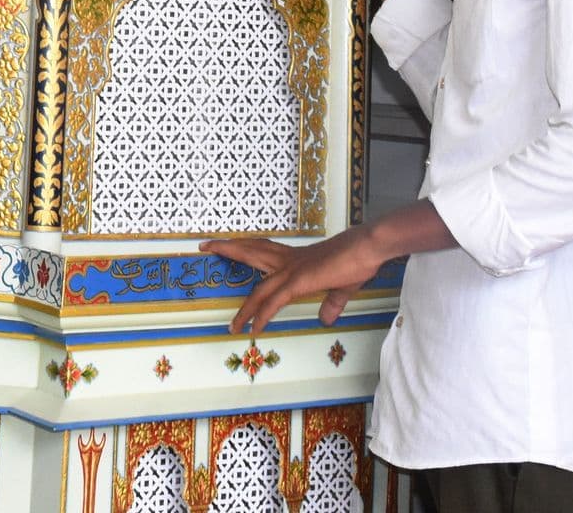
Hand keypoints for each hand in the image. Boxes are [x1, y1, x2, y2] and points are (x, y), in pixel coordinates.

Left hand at [202, 225, 384, 333]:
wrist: (367, 247)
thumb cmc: (358, 260)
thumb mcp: (342, 286)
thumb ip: (332, 302)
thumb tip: (326, 317)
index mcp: (296, 259)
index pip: (262, 250)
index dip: (244, 247)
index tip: (227, 245)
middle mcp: (289, 261)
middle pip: (250, 253)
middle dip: (227, 250)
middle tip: (205, 245)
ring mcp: (292, 271)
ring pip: (258, 287)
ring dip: (243, 308)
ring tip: (231, 324)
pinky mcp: (299, 282)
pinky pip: (273, 302)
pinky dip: (262, 316)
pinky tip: (254, 328)